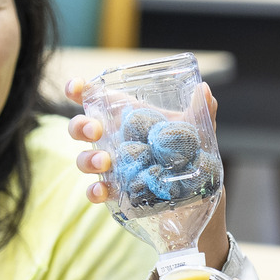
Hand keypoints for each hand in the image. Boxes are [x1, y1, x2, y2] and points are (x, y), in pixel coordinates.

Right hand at [65, 76, 229, 267]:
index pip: (96, 98)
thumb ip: (200, 110)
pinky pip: (95, 191)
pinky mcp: (114, 191)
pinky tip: (102, 190)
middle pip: (81, 127)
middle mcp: (113, 139)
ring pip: (84, 159)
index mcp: (127, 116)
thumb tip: (204, 90)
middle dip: (80, 126)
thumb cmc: (190, 150)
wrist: (198, 191)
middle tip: (95, 130)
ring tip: (106, 162)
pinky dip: (94, 191)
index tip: (75, 88)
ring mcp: (111, 166)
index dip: (79, 90)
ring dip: (89, 159)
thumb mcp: (197, 129)